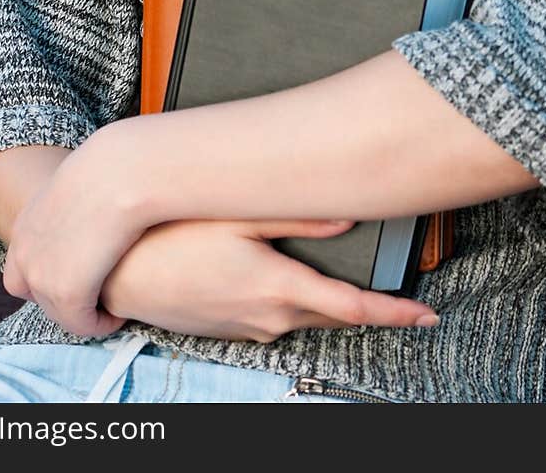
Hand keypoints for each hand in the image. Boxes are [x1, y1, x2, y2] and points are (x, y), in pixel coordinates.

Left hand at [2, 127, 141, 337]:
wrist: (118, 174)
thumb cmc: (112, 170)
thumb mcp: (79, 186)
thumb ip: (73, 204)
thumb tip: (91, 206)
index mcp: (25, 226)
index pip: (22, 272)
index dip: (51, 277)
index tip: (82, 274)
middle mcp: (24, 252)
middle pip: (38, 297)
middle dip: (66, 298)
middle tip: (97, 293)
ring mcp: (41, 275)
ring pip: (60, 313)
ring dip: (84, 314)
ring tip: (111, 305)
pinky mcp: (66, 292)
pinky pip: (81, 325)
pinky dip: (99, 324)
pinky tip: (119, 313)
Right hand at [99, 217, 439, 342]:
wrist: (118, 275)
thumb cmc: (171, 238)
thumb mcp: (236, 215)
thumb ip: (297, 216)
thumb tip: (350, 215)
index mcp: (279, 288)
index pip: (352, 308)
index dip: (394, 312)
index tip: (427, 313)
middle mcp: (269, 318)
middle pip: (334, 315)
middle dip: (369, 307)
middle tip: (403, 295)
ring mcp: (249, 329)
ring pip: (304, 316)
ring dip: (326, 301)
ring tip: (344, 277)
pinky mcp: (231, 330)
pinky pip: (275, 318)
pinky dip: (293, 303)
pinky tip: (285, 278)